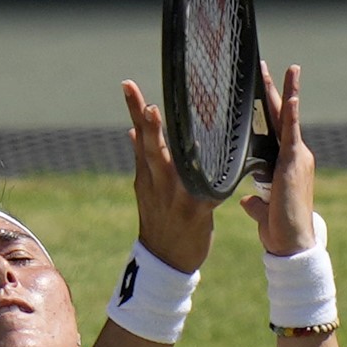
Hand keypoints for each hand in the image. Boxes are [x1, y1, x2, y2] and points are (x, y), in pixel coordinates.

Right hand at [122, 79, 214, 273]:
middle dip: (149, 128)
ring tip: (182, 142)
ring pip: (176, 169)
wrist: (165, 261)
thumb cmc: (160, 220)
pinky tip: (218, 169)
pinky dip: (210, 180)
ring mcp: (176, 198)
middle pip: (152, 151)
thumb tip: (131, 130)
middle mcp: (158, 183)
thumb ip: (143, 158)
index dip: (134, 111)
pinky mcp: (196, 212)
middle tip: (149, 105)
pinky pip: (206, 191)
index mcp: (147, 175)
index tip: (129, 85)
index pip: (139, 137)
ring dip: (179, 154)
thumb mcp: (145, 189)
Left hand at [241, 63, 317, 256]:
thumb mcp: (262, 210)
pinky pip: (292, 134)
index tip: (258, 86)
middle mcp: (294, 156)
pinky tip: (291, 97)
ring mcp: (297, 158)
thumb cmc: (278, 229)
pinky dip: (292, 114)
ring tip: (288, 68)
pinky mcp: (294, 163)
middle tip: (266, 64)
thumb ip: (255, 202)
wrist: (291, 242)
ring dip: (287, 92)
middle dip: (276, 89)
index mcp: (286, 164)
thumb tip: (246, 201)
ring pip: (289, 118)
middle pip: (282, 116)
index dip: (267, 108)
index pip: (275, 129)